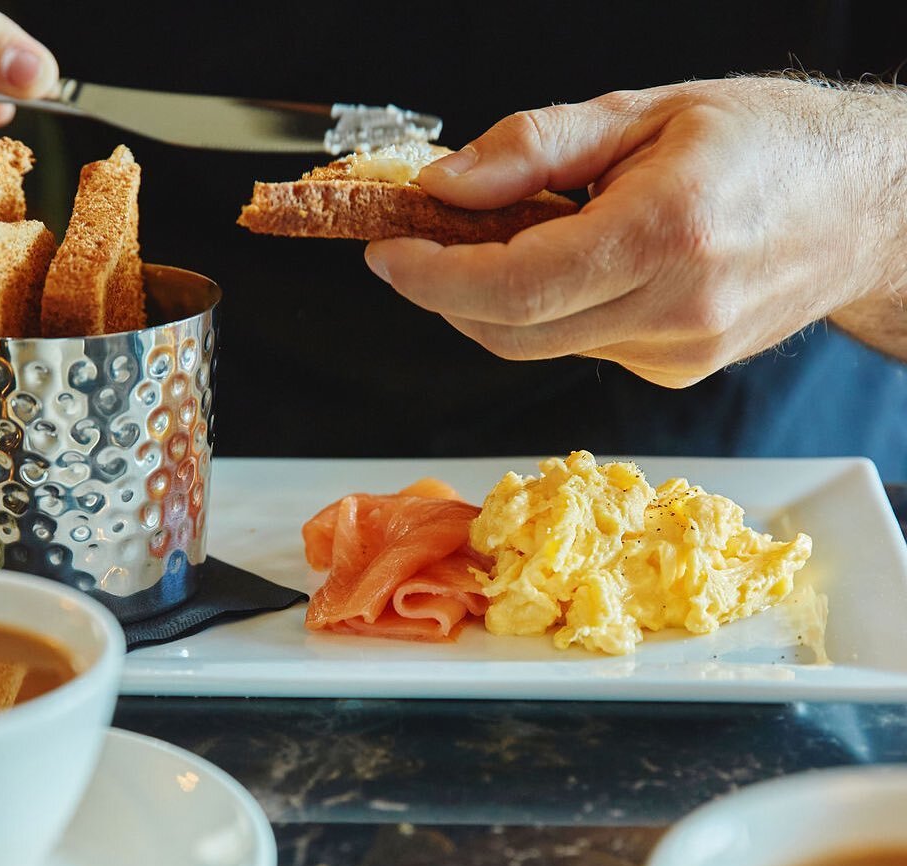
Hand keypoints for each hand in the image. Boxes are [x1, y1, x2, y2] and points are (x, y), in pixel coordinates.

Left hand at [364, 77, 906, 386]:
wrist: (863, 207)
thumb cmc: (767, 143)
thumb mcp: (644, 111)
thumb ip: (532, 150)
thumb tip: (444, 187)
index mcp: (665, 233)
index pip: (511, 285)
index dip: (432, 277)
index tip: (389, 252)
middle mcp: (673, 311)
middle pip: (511, 332)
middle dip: (446, 296)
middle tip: (419, 245)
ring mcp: (675, 354)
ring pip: (538, 346)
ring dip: (492, 303)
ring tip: (496, 243)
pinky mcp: (675, 371)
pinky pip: (579, 348)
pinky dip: (545, 314)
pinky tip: (564, 270)